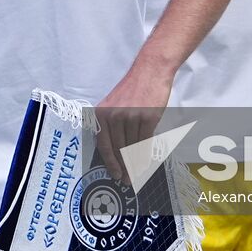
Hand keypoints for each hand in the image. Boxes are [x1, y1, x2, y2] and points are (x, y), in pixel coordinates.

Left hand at [94, 62, 172, 187]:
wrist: (150, 70)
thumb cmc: (133, 89)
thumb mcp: (113, 104)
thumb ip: (110, 124)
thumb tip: (114, 152)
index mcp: (101, 113)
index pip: (103, 144)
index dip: (110, 163)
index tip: (115, 175)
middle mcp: (113, 116)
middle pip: (119, 149)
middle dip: (124, 167)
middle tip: (128, 180)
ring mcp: (130, 117)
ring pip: (132, 147)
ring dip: (135, 162)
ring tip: (137, 173)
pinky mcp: (147, 117)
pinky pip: (145, 141)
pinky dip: (145, 154)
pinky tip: (145, 162)